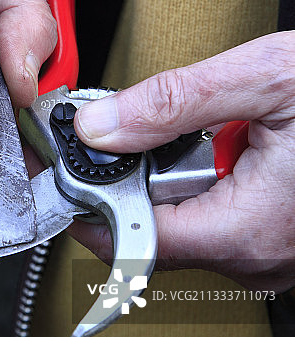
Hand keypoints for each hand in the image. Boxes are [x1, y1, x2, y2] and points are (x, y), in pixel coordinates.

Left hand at [69, 31, 294, 291]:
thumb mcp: (265, 79)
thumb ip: (174, 103)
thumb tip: (100, 126)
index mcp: (251, 227)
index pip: (134, 240)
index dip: (89, 205)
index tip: (62, 172)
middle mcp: (259, 258)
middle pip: (154, 234)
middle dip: (134, 183)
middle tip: (140, 130)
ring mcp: (271, 255)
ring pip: (184, 228)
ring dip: (171, 183)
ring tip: (205, 136)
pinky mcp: (277, 242)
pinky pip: (217, 224)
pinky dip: (201, 188)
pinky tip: (224, 153)